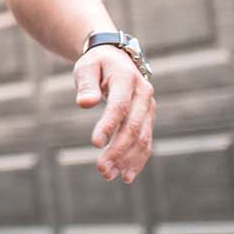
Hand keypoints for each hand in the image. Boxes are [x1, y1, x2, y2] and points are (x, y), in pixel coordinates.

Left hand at [74, 45, 153, 182]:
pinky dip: (137, 159)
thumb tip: (84, 103)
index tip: (95, 144)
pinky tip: (126, 175)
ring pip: (142, 138)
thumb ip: (86, 84)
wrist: (117, 58)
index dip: (108, 126)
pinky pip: (146, 142)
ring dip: (127, 159)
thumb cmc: (97, 63)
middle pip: (133, 127)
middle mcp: (143, 94)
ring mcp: (149, 108)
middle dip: (118, 150)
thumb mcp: (86, 67)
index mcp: (127, 79)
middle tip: (101, 169)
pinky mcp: (148, 119)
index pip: (119, 106)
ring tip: (109, 175)